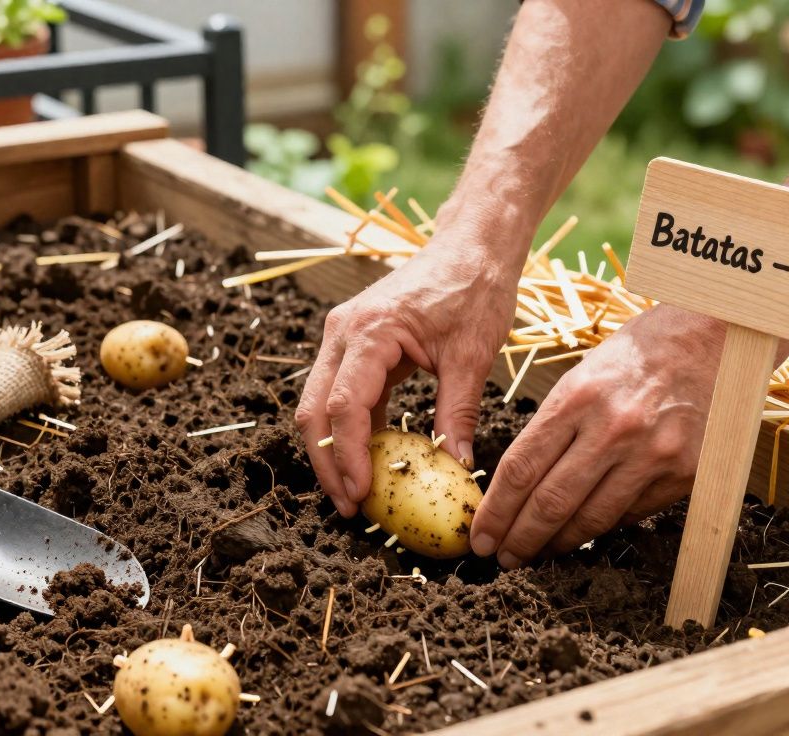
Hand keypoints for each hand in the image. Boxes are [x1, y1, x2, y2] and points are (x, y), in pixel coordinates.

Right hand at [297, 231, 518, 516]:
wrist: (471, 245)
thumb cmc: (474, 288)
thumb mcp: (472, 356)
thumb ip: (458, 414)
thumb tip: (457, 468)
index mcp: (370, 331)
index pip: (344, 406)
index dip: (348, 456)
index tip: (360, 495)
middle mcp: (344, 332)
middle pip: (314, 409)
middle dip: (327, 462)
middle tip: (349, 506)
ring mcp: (344, 336)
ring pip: (319, 403)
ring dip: (333, 449)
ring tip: (356, 492)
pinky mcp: (355, 344)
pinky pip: (341, 394)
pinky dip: (351, 429)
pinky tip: (371, 461)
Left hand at [470, 305, 726, 567]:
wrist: (710, 337)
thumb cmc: (635, 355)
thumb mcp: (581, 376)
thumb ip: (552, 429)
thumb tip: (520, 486)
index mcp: (578, 398)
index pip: (521, 469)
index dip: (495, 511)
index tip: (481, 535)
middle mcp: (614, 429)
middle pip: (550, 503)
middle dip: (519, 538)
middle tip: (501, 558)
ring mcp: (652, 454)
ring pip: (591, 519)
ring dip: (558, 544)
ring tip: (537, 553)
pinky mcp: (684, 473)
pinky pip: (631, 514)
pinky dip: (602, 528)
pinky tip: (582, 533)